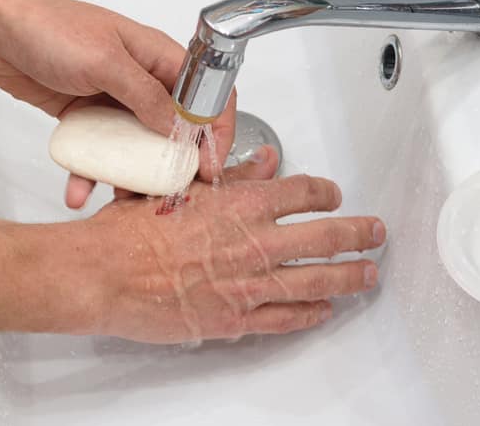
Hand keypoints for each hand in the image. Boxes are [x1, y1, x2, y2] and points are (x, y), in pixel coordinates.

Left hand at [0, 0, 236, 207]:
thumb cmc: (46, 27)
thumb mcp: (104, 61)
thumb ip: (145, 95)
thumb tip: (179, 128)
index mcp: (155, 54)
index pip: (204, 93)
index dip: (215, 129)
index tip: (211, 165)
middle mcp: (139, 77)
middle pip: (172, 126)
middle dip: (173, 163)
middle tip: (170, 193)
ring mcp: (111, 97)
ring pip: (134, 145)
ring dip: (130, 174)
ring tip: (124, 202)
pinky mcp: (82, 114)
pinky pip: (97, 150)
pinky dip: (89, 172)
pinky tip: (78, 189)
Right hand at [58, 147, 385, 342]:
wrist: (104, 274)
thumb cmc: (132, 229)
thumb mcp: (181, 186)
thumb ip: (231, 175)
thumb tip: (264, 161)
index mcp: (242, 204)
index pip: (304, 193)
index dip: (327, 193)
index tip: (334, 196)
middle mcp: (255, 243)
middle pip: (326, 237)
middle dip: (358, 234)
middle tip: (374, 232)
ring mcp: (249, 284)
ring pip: (317, 280)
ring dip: (349, 276)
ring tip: (368, 274)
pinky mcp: (236, 318)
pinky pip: (286, 317)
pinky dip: (311, 313)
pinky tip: (325, 310)